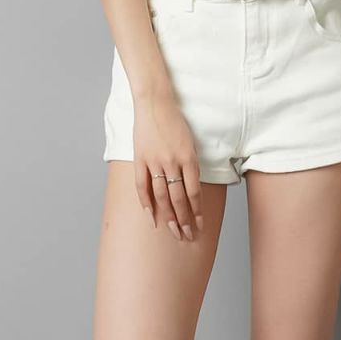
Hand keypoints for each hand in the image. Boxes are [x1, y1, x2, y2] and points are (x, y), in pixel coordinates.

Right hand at [133, 97, 203, 241]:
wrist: (155, 103)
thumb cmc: (175, 122)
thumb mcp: (189, 143)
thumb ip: (190, 165)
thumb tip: (192, 189)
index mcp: (188, 158)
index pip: (194, 192)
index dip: (197, 211)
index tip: (200, 225)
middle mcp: (172, 162)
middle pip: (179, 199)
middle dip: (184, 220)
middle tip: (187, 236)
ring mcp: (154, 162)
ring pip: (162, 196)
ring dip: (168, 217)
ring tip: (173, 232)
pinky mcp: (140, 159)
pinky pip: (142, 186)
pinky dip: (146, 203)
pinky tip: (151, 217)